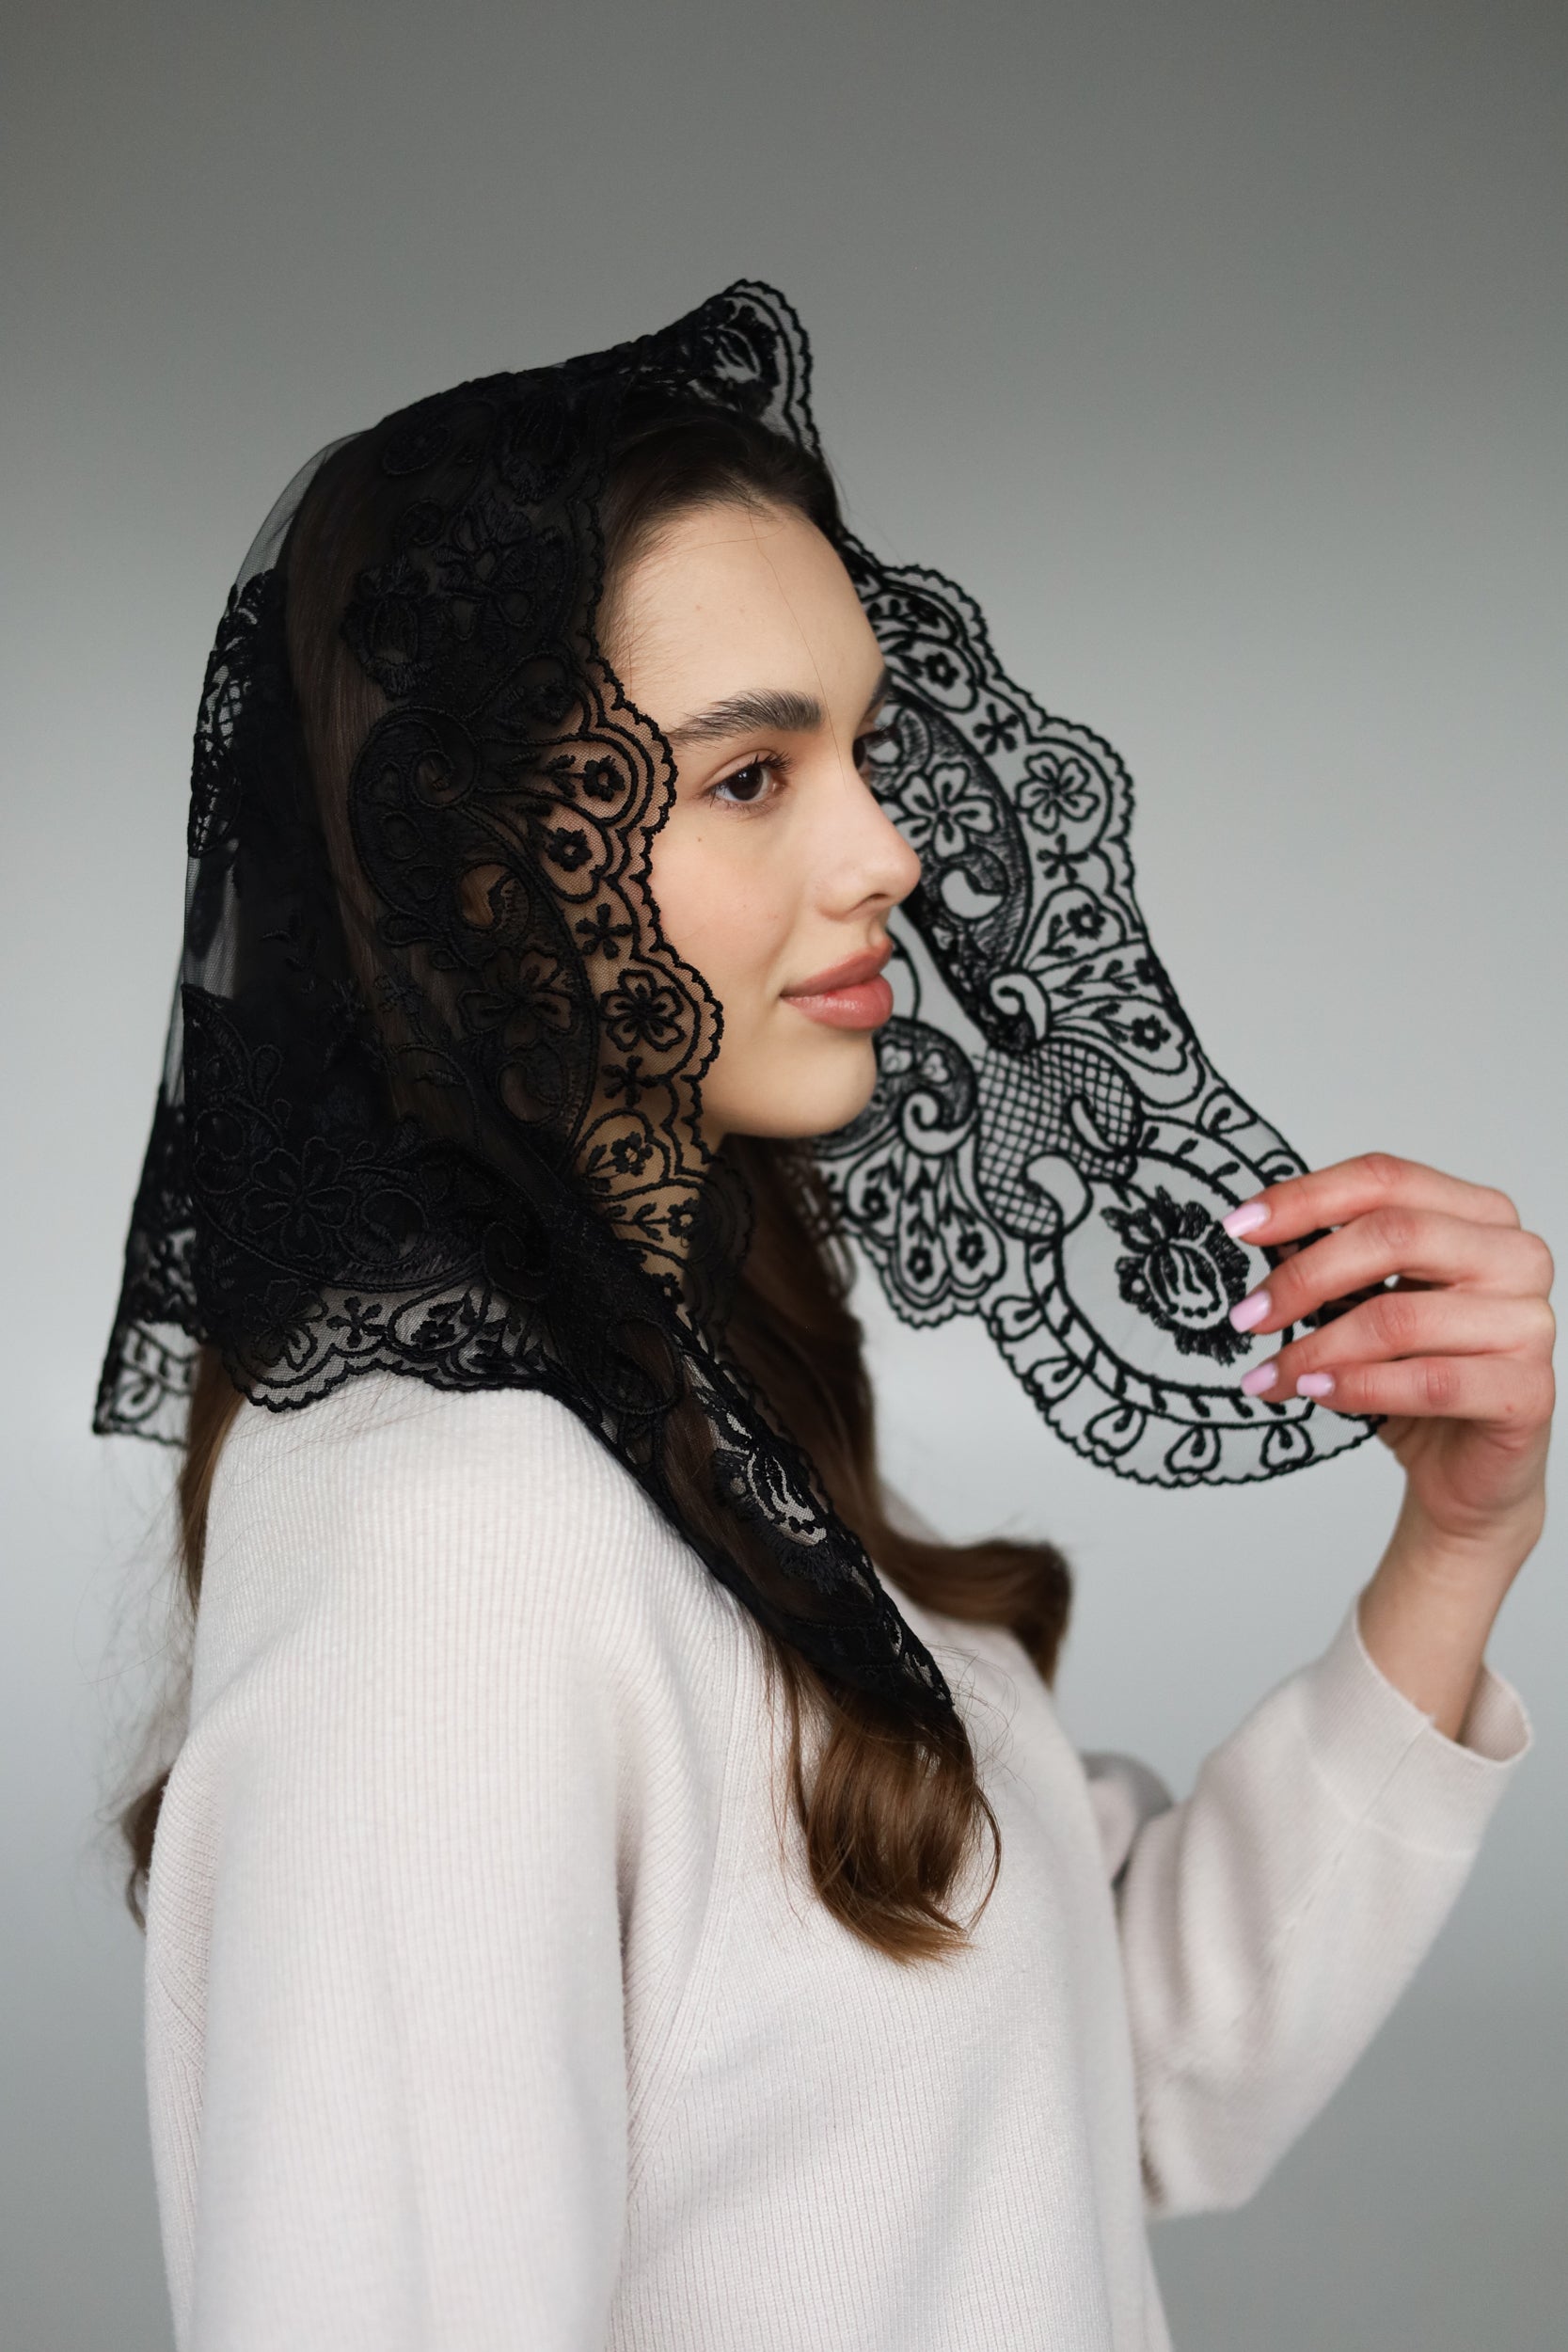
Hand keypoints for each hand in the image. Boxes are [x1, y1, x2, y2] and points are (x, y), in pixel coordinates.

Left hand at [1222, 1153, 1554, 1578]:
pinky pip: (1430, 1382)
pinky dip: (1360, 1386)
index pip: (1385, 1179)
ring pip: (1401, 1316)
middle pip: (1394, 1234)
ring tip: (1269, 1375)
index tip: (1240, 1227)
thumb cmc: (1416, 1373)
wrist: (1464, 1469)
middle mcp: (1515, 1256)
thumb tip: (1259, 1231)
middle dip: (1304, 1275)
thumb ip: (1332, 1259)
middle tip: (1247, 1315)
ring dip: (1316, 1348)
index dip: (1305, 1198)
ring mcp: (1529, 1322)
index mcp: (1479, 1215)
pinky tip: (1316, 1393)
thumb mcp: (1367, 1301)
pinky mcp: (1528, 1391)